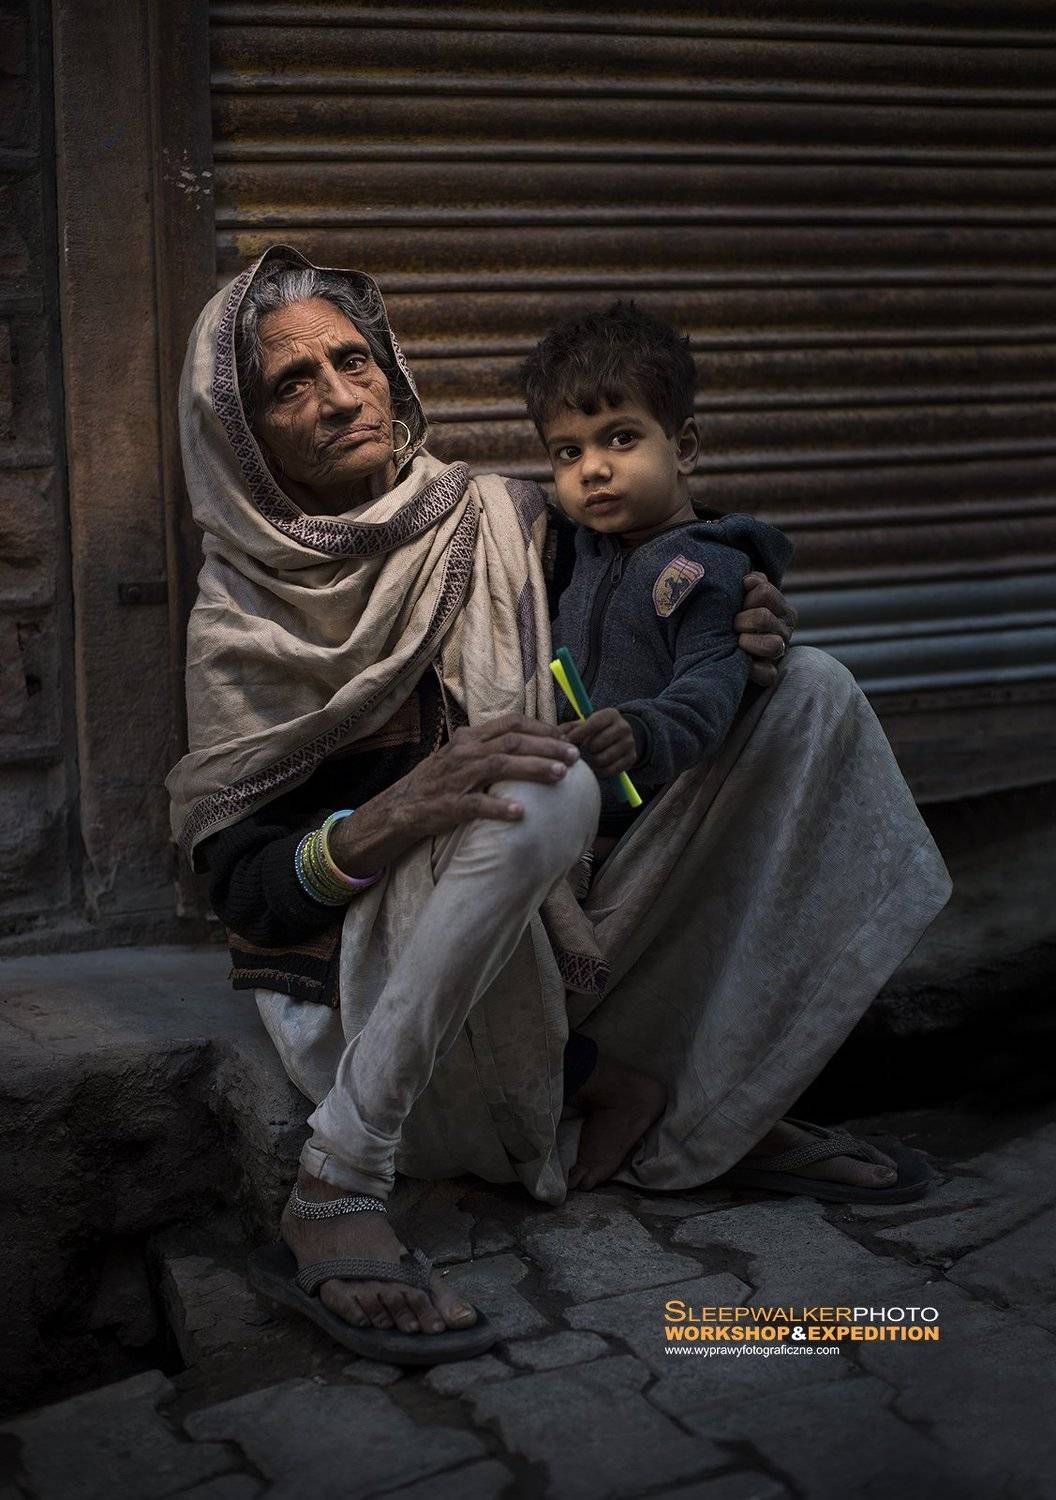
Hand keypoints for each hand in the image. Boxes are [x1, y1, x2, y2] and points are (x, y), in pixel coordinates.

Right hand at [329, 713, 579, 873]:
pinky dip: (500, 808)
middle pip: (512, 740)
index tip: (565, 738)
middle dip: (547, 746)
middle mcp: (465, 752)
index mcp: (470, 738)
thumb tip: (529, 744)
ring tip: (560, 775)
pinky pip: (477, 804)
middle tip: (574, 756)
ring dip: (533, 768)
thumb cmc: (439, 783)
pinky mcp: (449, 804)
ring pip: (500, 765)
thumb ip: (489, 748)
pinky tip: (521, 814)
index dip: (542, 728)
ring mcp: (457, 777)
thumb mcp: (462, 757)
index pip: (511, 723)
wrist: (401, 807)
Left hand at [557, 708, 636, 776]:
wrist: (617, 739)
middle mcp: (624, 727)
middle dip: (585, 750)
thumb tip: (560, 739)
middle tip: (581, 751)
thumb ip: (570, 729)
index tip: (566, 742)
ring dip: (591, 761)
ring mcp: (630, 743)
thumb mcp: (583, 724)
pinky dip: (600, 771)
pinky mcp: (632, 758)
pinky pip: (610, 770)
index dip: (578, 735)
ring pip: (602, 759)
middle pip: (596, 744)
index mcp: (611, 714)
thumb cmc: (593, 732)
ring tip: (589, 758)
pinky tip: (597, 766)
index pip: (593, 724)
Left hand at [735, 571, 797, 686]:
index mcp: (781, 608)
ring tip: (737, 640)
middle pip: (762, 617)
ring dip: (747, 642)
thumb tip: (749, 580)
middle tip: (733, 623)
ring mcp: (779, 652)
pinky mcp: (770, 674)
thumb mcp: (743, 596)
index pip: (764, 591)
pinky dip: (753, 670)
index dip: (745, 595)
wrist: (724, 648)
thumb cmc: (734, 616)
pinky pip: (767, 674)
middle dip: (741, 619)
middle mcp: (784, 630)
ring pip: (772, 646)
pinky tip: (741, 662)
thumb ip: (752, 582)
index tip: (739, 601)